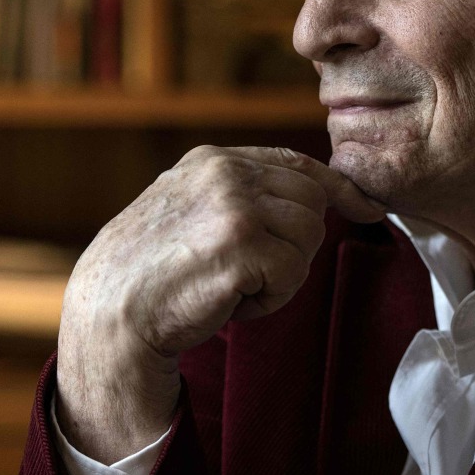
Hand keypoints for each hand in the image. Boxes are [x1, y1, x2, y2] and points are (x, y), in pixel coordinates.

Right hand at [54, 146, 383, 462]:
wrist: (109, 314)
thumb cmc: (152, 272)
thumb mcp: (192, 210)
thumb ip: (241, 195)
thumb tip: (317, 194)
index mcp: (214, 161)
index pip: (296, 163)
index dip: (335, 188)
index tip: (366, 208)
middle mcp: (225, 173)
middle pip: (312, 203)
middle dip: (294, 245)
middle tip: (246, 272)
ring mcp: (233, 206)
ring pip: (309, 237)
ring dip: (281, 275)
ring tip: (232, 286)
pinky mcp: (241, 245)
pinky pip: (293, 274)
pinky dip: (268, 300)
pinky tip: (228, 302)